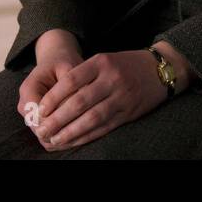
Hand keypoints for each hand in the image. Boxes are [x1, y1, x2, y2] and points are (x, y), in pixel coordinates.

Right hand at [16, 30, 83, 140]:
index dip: (61, 122)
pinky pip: (48, 138)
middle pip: (42, 131)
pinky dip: (63, 139)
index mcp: (29, 89)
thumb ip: (71, 89)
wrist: (55, 61)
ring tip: (87, 131)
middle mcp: (25, 106)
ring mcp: (29, 116)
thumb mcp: (70, 69)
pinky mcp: (37, 123)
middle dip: (64, 132)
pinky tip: (81, 133)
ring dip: (64, 138)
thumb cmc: (64, 63)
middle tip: (88, 129)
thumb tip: (79, 109)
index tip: (83, 119)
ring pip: (45, 138)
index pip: (40, 117)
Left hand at [32, 49, 169, 151]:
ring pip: (92, 118)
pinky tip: (73, 141)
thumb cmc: (126, 64)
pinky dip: (87, 136)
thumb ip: (84, 74)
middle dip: (58, 119)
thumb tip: (54, 98)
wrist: (160, 70)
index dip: (54, 97)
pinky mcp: (128, 113)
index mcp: (102, 62)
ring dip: (71, 132)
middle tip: (42, 129)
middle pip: (79, 102)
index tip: (41, 110)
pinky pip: (104, 127)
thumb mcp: (105, 60)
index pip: (72, 80)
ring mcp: (121, 97)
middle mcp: (111, 79)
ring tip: (54, 140)